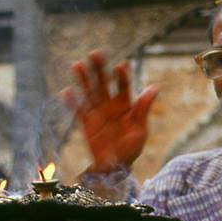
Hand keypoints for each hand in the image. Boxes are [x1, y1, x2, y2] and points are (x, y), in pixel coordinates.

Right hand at [61, 50, 156, 171]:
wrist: (115, 167)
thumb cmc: (131, 148)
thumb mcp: (140, 130)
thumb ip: (143, 110)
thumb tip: (154, 87)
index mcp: (126, 104)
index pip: (124, 86)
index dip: (122, 76)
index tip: (121, 65)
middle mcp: (110, 105)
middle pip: (104, 83)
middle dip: (99, 69)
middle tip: (95, 53)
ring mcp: (97, 113)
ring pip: (89, 92)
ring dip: (83, 79)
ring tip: (77, 64)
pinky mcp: (86, 123)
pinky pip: (78, 110)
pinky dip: (71, 102)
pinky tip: (66, 91)